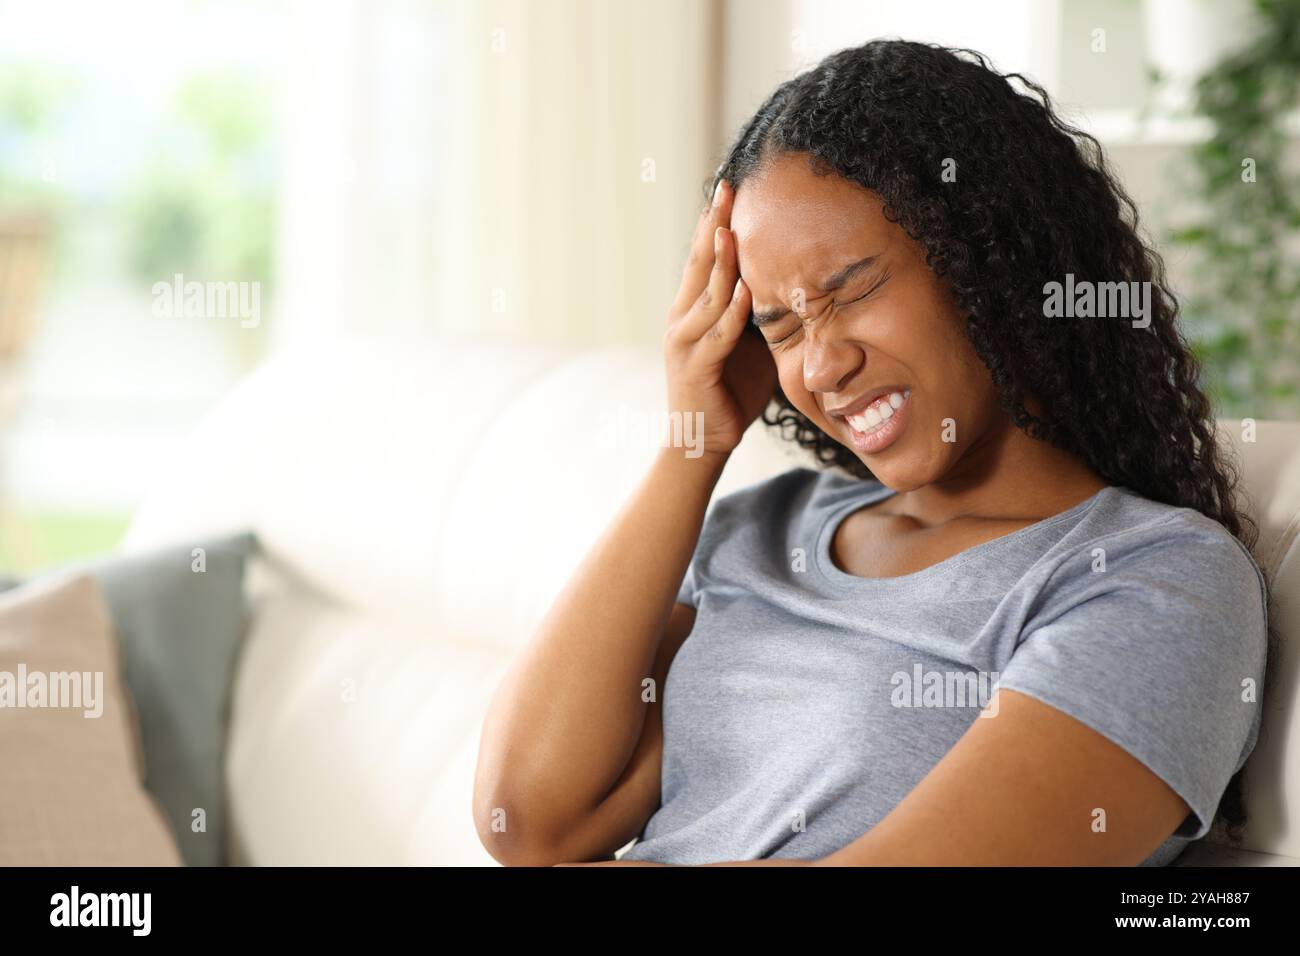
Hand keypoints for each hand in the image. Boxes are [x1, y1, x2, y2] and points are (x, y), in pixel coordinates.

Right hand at [662, 178, 777, 460]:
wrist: (702, 441)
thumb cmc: (729, 390)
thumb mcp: (748, 343)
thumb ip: (758, 312)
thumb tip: (791, 281)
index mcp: (692, 309)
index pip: (704, 257)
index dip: (716, 222)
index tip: (730, 187)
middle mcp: (682, 319)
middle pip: (700, 263)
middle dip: (714, 224)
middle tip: (727, 188)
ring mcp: (684, 342)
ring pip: (707, 295)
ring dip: (722, 262)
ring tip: (734, 229)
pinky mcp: (695, 368)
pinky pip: (717, 336)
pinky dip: (731, 313)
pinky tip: (745, 292)